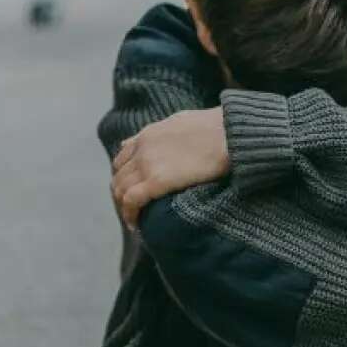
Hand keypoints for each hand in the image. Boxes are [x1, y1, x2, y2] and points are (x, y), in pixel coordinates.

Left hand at [111, 108, 231, 229]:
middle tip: (133, 210)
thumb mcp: (180, 121)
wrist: (228, 133)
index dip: (123, 177)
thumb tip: (145, 138)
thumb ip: (160, 132)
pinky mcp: (157, 180)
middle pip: (118, 177)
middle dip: (121, 195)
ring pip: (120, 190)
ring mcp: (147, 164)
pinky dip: (129, 214)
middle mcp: (142, 149)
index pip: (121, 159)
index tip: (132, 190)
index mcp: (147, 135)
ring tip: (134, 220)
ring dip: (124, 207)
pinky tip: (136, 225)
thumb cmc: (213, 128)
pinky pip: (131, 201)